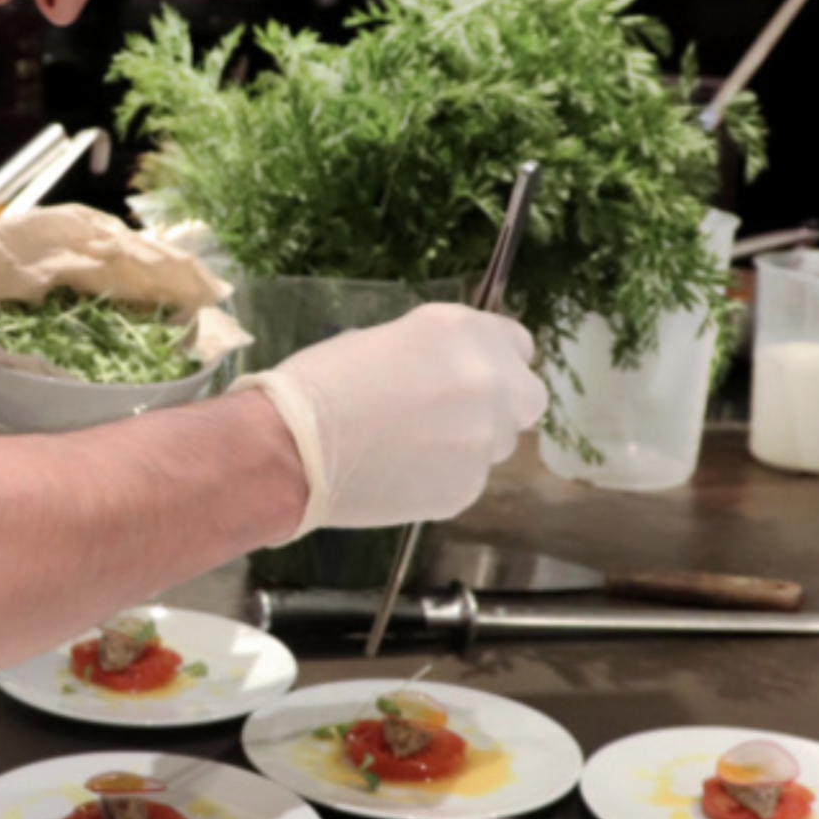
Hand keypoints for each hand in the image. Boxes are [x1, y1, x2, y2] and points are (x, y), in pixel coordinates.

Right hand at [231, 304, 546, 539]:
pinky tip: (398, 471)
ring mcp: (482, 438)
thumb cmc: (319, 384)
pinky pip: (469, 478)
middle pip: (528, 397)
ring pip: (498, 443)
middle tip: (452, 415)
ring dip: (468, 442)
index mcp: (461, 331)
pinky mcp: (467, 487)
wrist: (290, 447)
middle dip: (500, 405)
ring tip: (409, 446)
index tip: (470, 374)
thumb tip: (450, 373)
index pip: (518, 344)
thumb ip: (435, 355)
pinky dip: (443, 477)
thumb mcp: (384, 342)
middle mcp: (486, 380)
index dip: (494, 361)